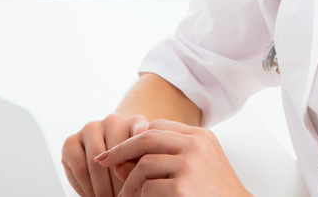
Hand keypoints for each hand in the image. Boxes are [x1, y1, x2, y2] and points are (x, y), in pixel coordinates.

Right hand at [62, 113, 149, 196]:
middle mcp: (113, 121)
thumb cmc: (130, 164)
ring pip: (94, 162)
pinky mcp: (71, 141)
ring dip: (101, 187)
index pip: (140, 134)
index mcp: (135, 122)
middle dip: (118, 182)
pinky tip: (93, 196)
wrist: (109, 162)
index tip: (140, 168)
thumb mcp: (141, 161)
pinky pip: (78, 167)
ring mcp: (90, 128)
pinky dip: (86, 186)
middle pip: (115, 153)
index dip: (139, 152)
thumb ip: (139, 160)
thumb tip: (132, 168)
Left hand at [95, 119, 250, 196]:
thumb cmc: (214, 195)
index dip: (134, 138)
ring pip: (143, 165)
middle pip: (147, 137)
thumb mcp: (193, 170)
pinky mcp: (183, 187)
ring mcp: (192, 164)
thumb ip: (164, 159)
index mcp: (201, 137)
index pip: (158, 126)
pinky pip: (147, 188)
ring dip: (128, 184)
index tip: (115, 152)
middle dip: (120, 150)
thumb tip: (121, 159)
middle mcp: (198, 145)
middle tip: (103, 162)